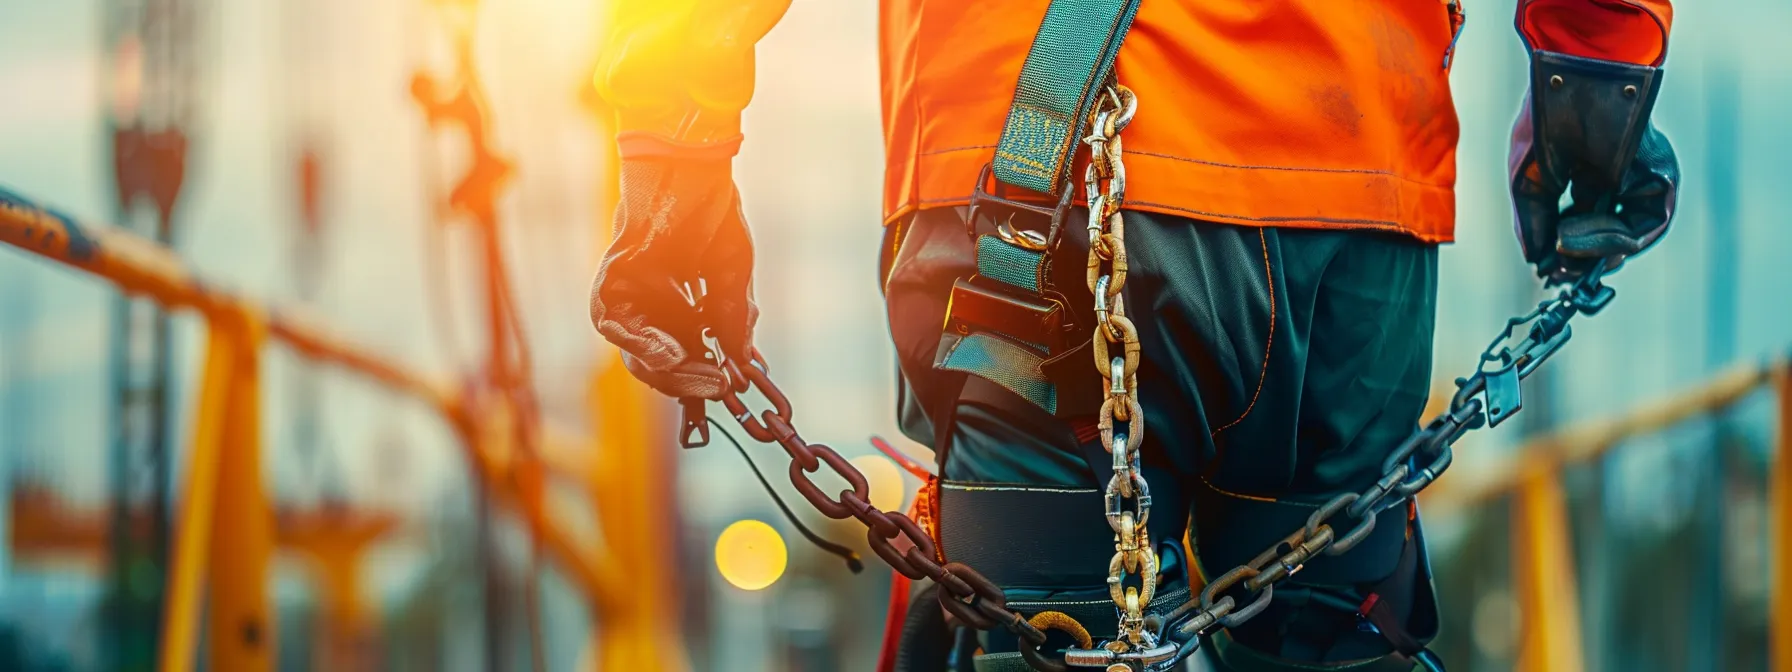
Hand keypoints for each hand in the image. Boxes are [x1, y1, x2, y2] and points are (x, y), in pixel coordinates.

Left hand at [590, 135, 756, 398]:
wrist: (689, 170)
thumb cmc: (710, 215)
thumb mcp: (732, 275)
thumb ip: (732, 319)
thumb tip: (741, 360)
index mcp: (680, 310)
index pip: (690, 359)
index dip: (708, 376)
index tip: (732, 387)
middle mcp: (652, 310)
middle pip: (664, 366)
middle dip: (692, 381)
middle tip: (720, 388)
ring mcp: (629, 300)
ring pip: (640, 357)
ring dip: (672, 373)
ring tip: (706, 378)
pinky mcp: (609, 286)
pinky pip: (617, 329)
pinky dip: (644, 348)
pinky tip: (671, 358)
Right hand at [1509, 52, 1679, 285]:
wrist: (1574, 84)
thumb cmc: (1546, 121)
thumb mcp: (1528, 182)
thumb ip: (1533, 223)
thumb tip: (1537, 262)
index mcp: (1586, 174)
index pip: (1581, 222)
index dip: (1565, 250)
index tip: (1549, 270)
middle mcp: (1617, 179)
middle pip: (1607, 233)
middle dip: (1583, 259)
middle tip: (1562, 276)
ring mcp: (1639, 178)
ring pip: (1629, 233)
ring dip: (1598, 254)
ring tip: (1568, 258)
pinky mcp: (1659, 178)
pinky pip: (1648, 224)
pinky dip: (1617, 242)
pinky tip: (1586, 242)